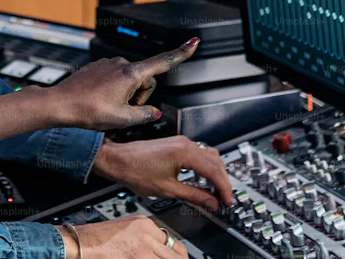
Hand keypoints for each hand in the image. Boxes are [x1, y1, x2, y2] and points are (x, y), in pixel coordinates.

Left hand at [46, 37, 199, 130]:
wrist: (60, 104)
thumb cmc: (88, 111)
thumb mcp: (122, 119)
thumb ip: (144, 114)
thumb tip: (153, 111)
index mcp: (131, 73)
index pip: (163, 62)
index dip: (182, 53)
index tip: (195, 42)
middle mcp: (120, 64)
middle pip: (145, 80)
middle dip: (139, 96)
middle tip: (122, 111)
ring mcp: (107, 64)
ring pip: (129, 81)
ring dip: (125, 95)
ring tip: (107, 107)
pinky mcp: (97, 67)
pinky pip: (114, 79)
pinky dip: (112, 91)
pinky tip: (98, 101)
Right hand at [57, 216, 186, 258]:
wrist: (79, 244)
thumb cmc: (95, 238)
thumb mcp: (126, 226)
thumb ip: (145, 234)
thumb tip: (162, 247)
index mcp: (145, 223)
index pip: (174, 242)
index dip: (178, 255)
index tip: (179, 258)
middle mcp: (147, 234)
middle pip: (178, 254)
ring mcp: (144, 250)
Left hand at [91, 136, 232, 209]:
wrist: (117, 160)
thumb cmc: (135, 171)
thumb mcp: (167, 189)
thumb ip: (194, 195)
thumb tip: (212, 202)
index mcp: (184, 152)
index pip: (214, 170)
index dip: (223, 187)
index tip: (227, 201)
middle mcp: (185, 143)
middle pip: (215, 161)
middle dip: (222, 181)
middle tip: (224, 198)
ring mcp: (181, 142)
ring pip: (209, 156)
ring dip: (215, 173)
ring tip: (215, 191)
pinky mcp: (176, 145)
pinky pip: (199, 154)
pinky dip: (206, 167)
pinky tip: (203, 180)